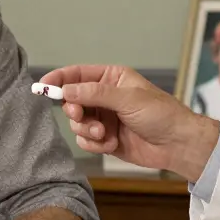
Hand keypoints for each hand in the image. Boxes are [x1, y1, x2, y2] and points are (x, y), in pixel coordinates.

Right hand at [40, 65, 219, 180]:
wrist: (177, 145)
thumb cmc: (160, 114)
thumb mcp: (127, 99)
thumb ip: (94, 93)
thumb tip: (66, 89)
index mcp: (112, 78)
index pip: (78, 74)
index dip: (59, 79)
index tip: (43, 87)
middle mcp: (105, 97)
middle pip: (72, 100)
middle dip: (74, 111)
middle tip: (79, 116)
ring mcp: (104, 118)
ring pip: (77, 123)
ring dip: (87, 130)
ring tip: (104, 134)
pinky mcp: (105, 139)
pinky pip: (86, 141)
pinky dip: (95, 144)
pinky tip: (111, 144)